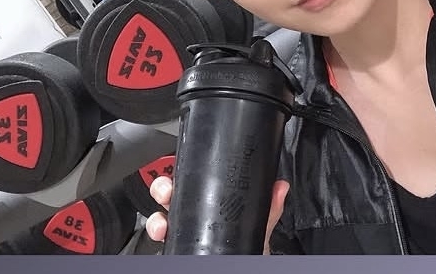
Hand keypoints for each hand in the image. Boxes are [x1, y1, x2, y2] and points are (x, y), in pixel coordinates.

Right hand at [145, 176, 290, 253]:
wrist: (241, 267)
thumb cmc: (248, 251)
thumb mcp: (258, 229)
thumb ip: (269, 209)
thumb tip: (280, 187)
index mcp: (216, 209)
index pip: (199, 186)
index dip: (189, 175)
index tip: (187, 172)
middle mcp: (196, 221)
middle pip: (174, 197)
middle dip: (165, 188)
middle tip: (167, 190)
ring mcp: (185, 235)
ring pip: (162, 217)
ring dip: (157, 215)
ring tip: (162, 219)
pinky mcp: (178, 247)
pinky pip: (161, 239)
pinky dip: (155, 232)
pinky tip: (161, 233)